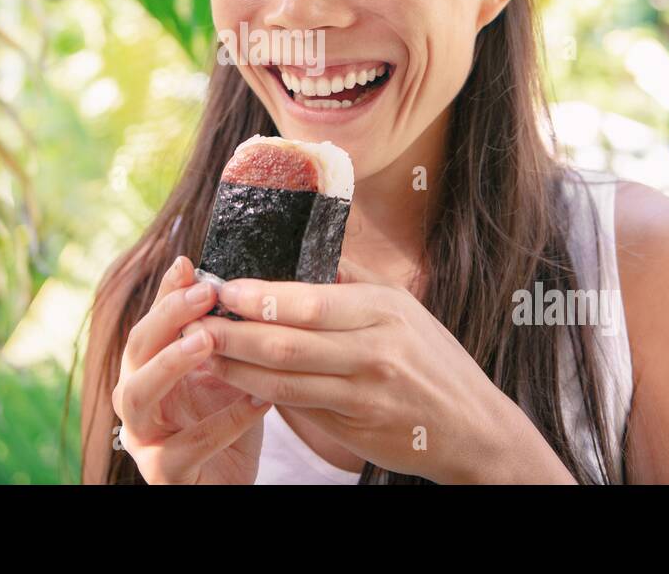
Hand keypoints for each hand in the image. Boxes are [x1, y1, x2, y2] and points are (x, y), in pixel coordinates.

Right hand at [112, 256, 272, 483]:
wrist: (227, 479)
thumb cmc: (223, 419)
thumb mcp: (221, 369)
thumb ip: (217, 332)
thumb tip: (221, 278)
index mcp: (147, 369)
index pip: (150, 322)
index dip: (166, 293)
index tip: (189, 264)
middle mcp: (136, 399)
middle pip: (135, 351)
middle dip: (167, 318)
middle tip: (204, 295)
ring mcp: (144, 438)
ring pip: (138, 397)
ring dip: (170, 364)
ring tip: (206, 341)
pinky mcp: (164, 474)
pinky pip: (185, 448)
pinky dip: (222, 423)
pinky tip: (257, 401)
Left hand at [182, 258, 574, 483]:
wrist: (474, 429)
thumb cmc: (432, 360)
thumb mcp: (402, 308)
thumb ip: (352, 280)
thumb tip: (304, 240)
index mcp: (384, 311)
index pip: (312, 301)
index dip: (261, 297)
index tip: (223, 285)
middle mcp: (376, 351)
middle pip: (290, 342)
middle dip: (234, 331)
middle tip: (194, 319)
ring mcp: (365, 394)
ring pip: (285, 380)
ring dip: (235, 366)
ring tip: (199, 350)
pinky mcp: (355, 428)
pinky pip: (298, 408)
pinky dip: (260, 393)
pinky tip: (233, 381)